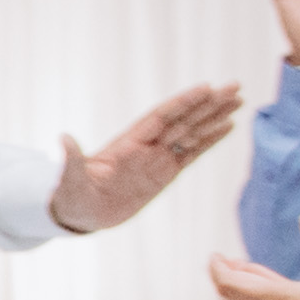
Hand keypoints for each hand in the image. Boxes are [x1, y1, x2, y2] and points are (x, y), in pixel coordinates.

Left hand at [47, 81, 244, 232]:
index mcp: (127, 144)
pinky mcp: (164, 173)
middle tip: (235, 86)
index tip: (206, 88)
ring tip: (238, 100)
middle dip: (208, 103)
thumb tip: (62, 138)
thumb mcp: (69, 180)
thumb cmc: (71, 195)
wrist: (78, 213)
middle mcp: (146, 146)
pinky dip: (210, 140)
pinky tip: (227, 126)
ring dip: (214, 116)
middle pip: (183, 119)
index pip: (160, 117)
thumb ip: (72, 160)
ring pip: (192, 132)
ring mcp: (157, 158)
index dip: (183, 103)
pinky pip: (192, 153)